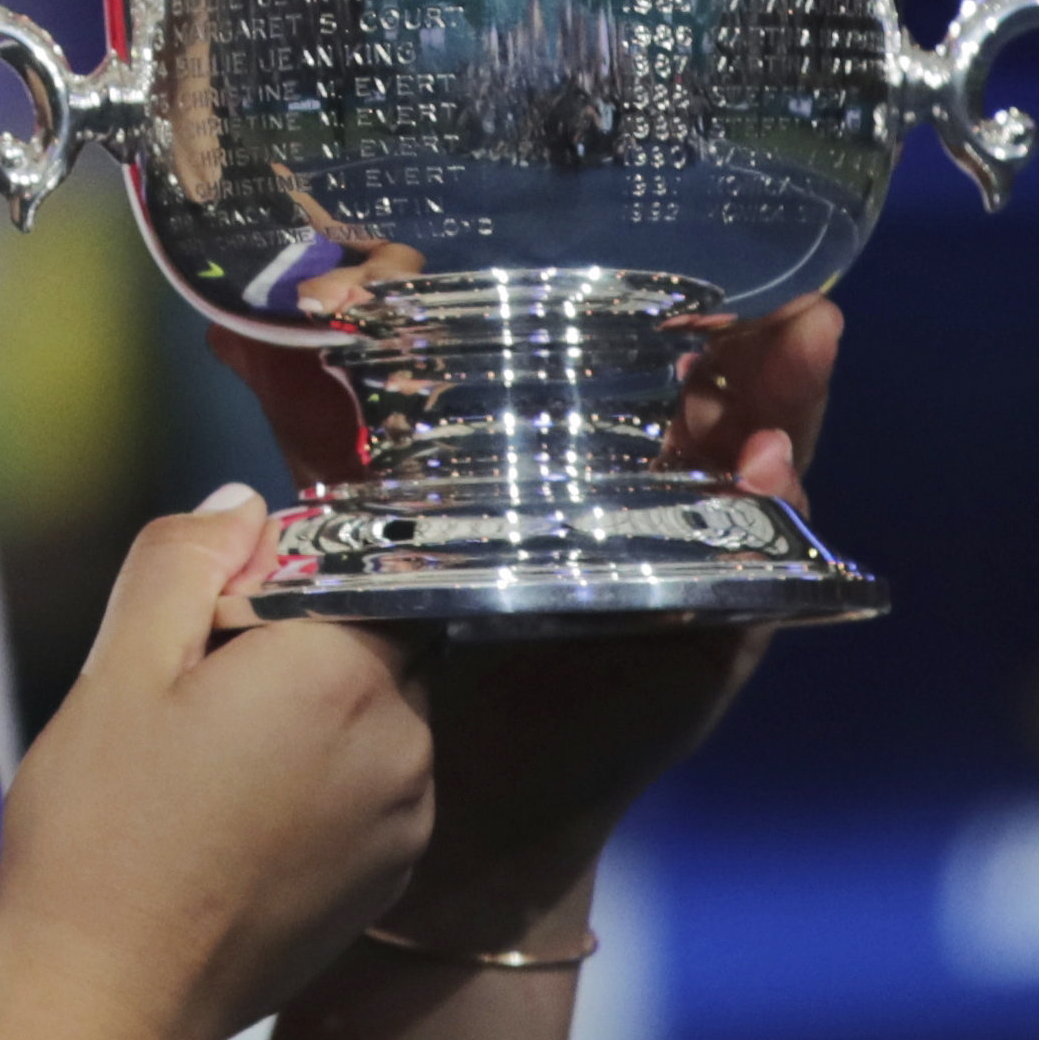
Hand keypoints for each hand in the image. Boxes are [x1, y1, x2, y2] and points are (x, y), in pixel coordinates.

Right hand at [0, 494, 434, 1039]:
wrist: (108, 1005)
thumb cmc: (101, 832)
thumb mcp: (121, 668)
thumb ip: (185, 560)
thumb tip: (244, 504)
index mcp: (344, 671)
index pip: (353, 566)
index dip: (275, 575)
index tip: (202, 616)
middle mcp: (402, 740)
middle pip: (370, 639)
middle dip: (293, 644)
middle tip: (190, 696)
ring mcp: (404, 820)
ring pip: (371, 716)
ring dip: (308, 716)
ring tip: (204, 769)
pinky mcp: (387, 882)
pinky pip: (369, 789)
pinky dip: (316, 783)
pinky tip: (230, 822)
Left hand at [206, 295, 843, 953]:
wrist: (440, 794)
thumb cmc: (410, 645)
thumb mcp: (361, 510)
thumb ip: (315, 426)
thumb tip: (233, 323)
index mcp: (578, 468)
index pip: (642, 365)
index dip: (667, 306)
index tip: (682, 245)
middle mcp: (645, 510)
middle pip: (719, 405)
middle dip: (758, 342)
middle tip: (788, 282)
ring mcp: (687, 575)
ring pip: (759, 477)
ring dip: (786, 409)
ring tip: (804, 343)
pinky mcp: (706, 647)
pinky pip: (759, 583)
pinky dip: (776, 525)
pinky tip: (772, 471)